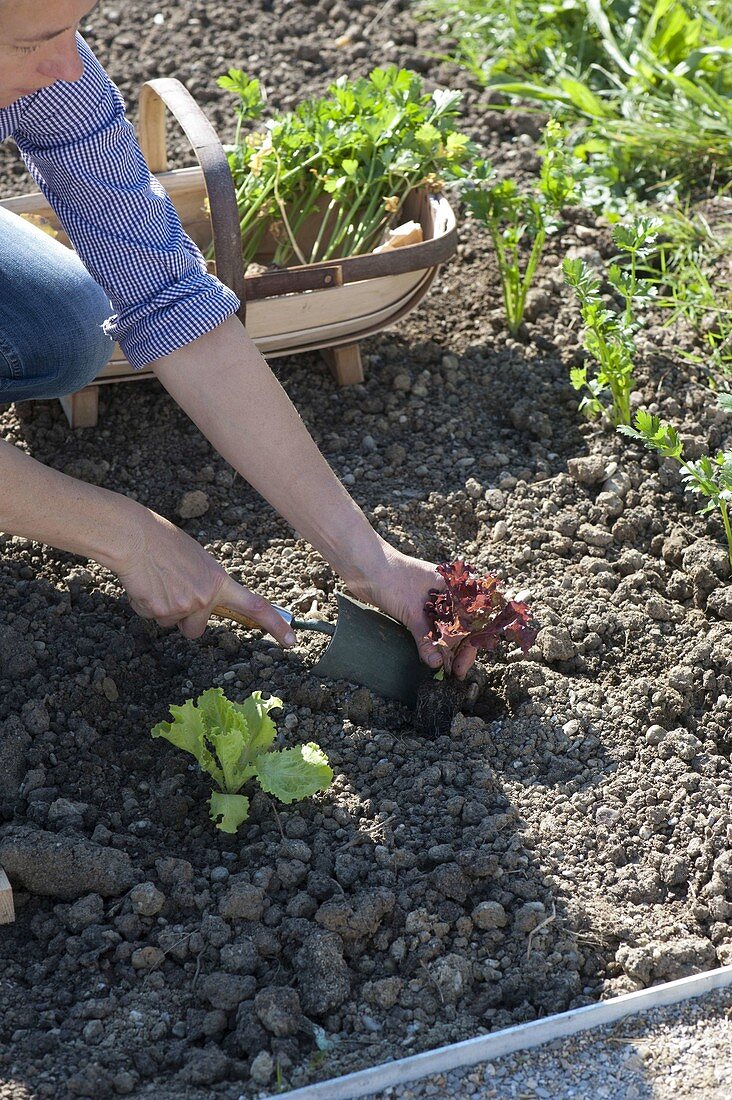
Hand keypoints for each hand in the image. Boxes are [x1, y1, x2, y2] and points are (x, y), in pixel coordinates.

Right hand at [111, 508, 294, 644]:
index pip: (255, 607)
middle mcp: (205, 598)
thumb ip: (206, 584)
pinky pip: (152, 617)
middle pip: (196, 629)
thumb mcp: (197, 560)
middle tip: (172, 590)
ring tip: (156, 581)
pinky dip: (146, 605)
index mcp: (219, 581)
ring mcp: (183, 607)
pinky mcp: (160, 612)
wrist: (134, 538)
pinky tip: (144, 583)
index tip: (291, 641)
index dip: (275, 626)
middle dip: (184, 619)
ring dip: (163, 609)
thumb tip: (202, 605)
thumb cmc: (163, 542)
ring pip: (172, 623)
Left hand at [348, 546, 477, 679]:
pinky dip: (434, 642)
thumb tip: (437, 663)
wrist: (364, 565)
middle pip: (461, 627)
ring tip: (446, 669)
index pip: (471, 622)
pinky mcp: (417, 607)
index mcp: (454, 588)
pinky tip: (433, 656)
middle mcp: (447, 594)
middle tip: (454, 673)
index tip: (460, 667)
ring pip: (446, 629)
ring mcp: (432, 601)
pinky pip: (432, 628)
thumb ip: (426, 638)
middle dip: (459, 650)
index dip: (469, 646)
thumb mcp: (411, 612)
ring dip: (447, 648)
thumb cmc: (391, 579)